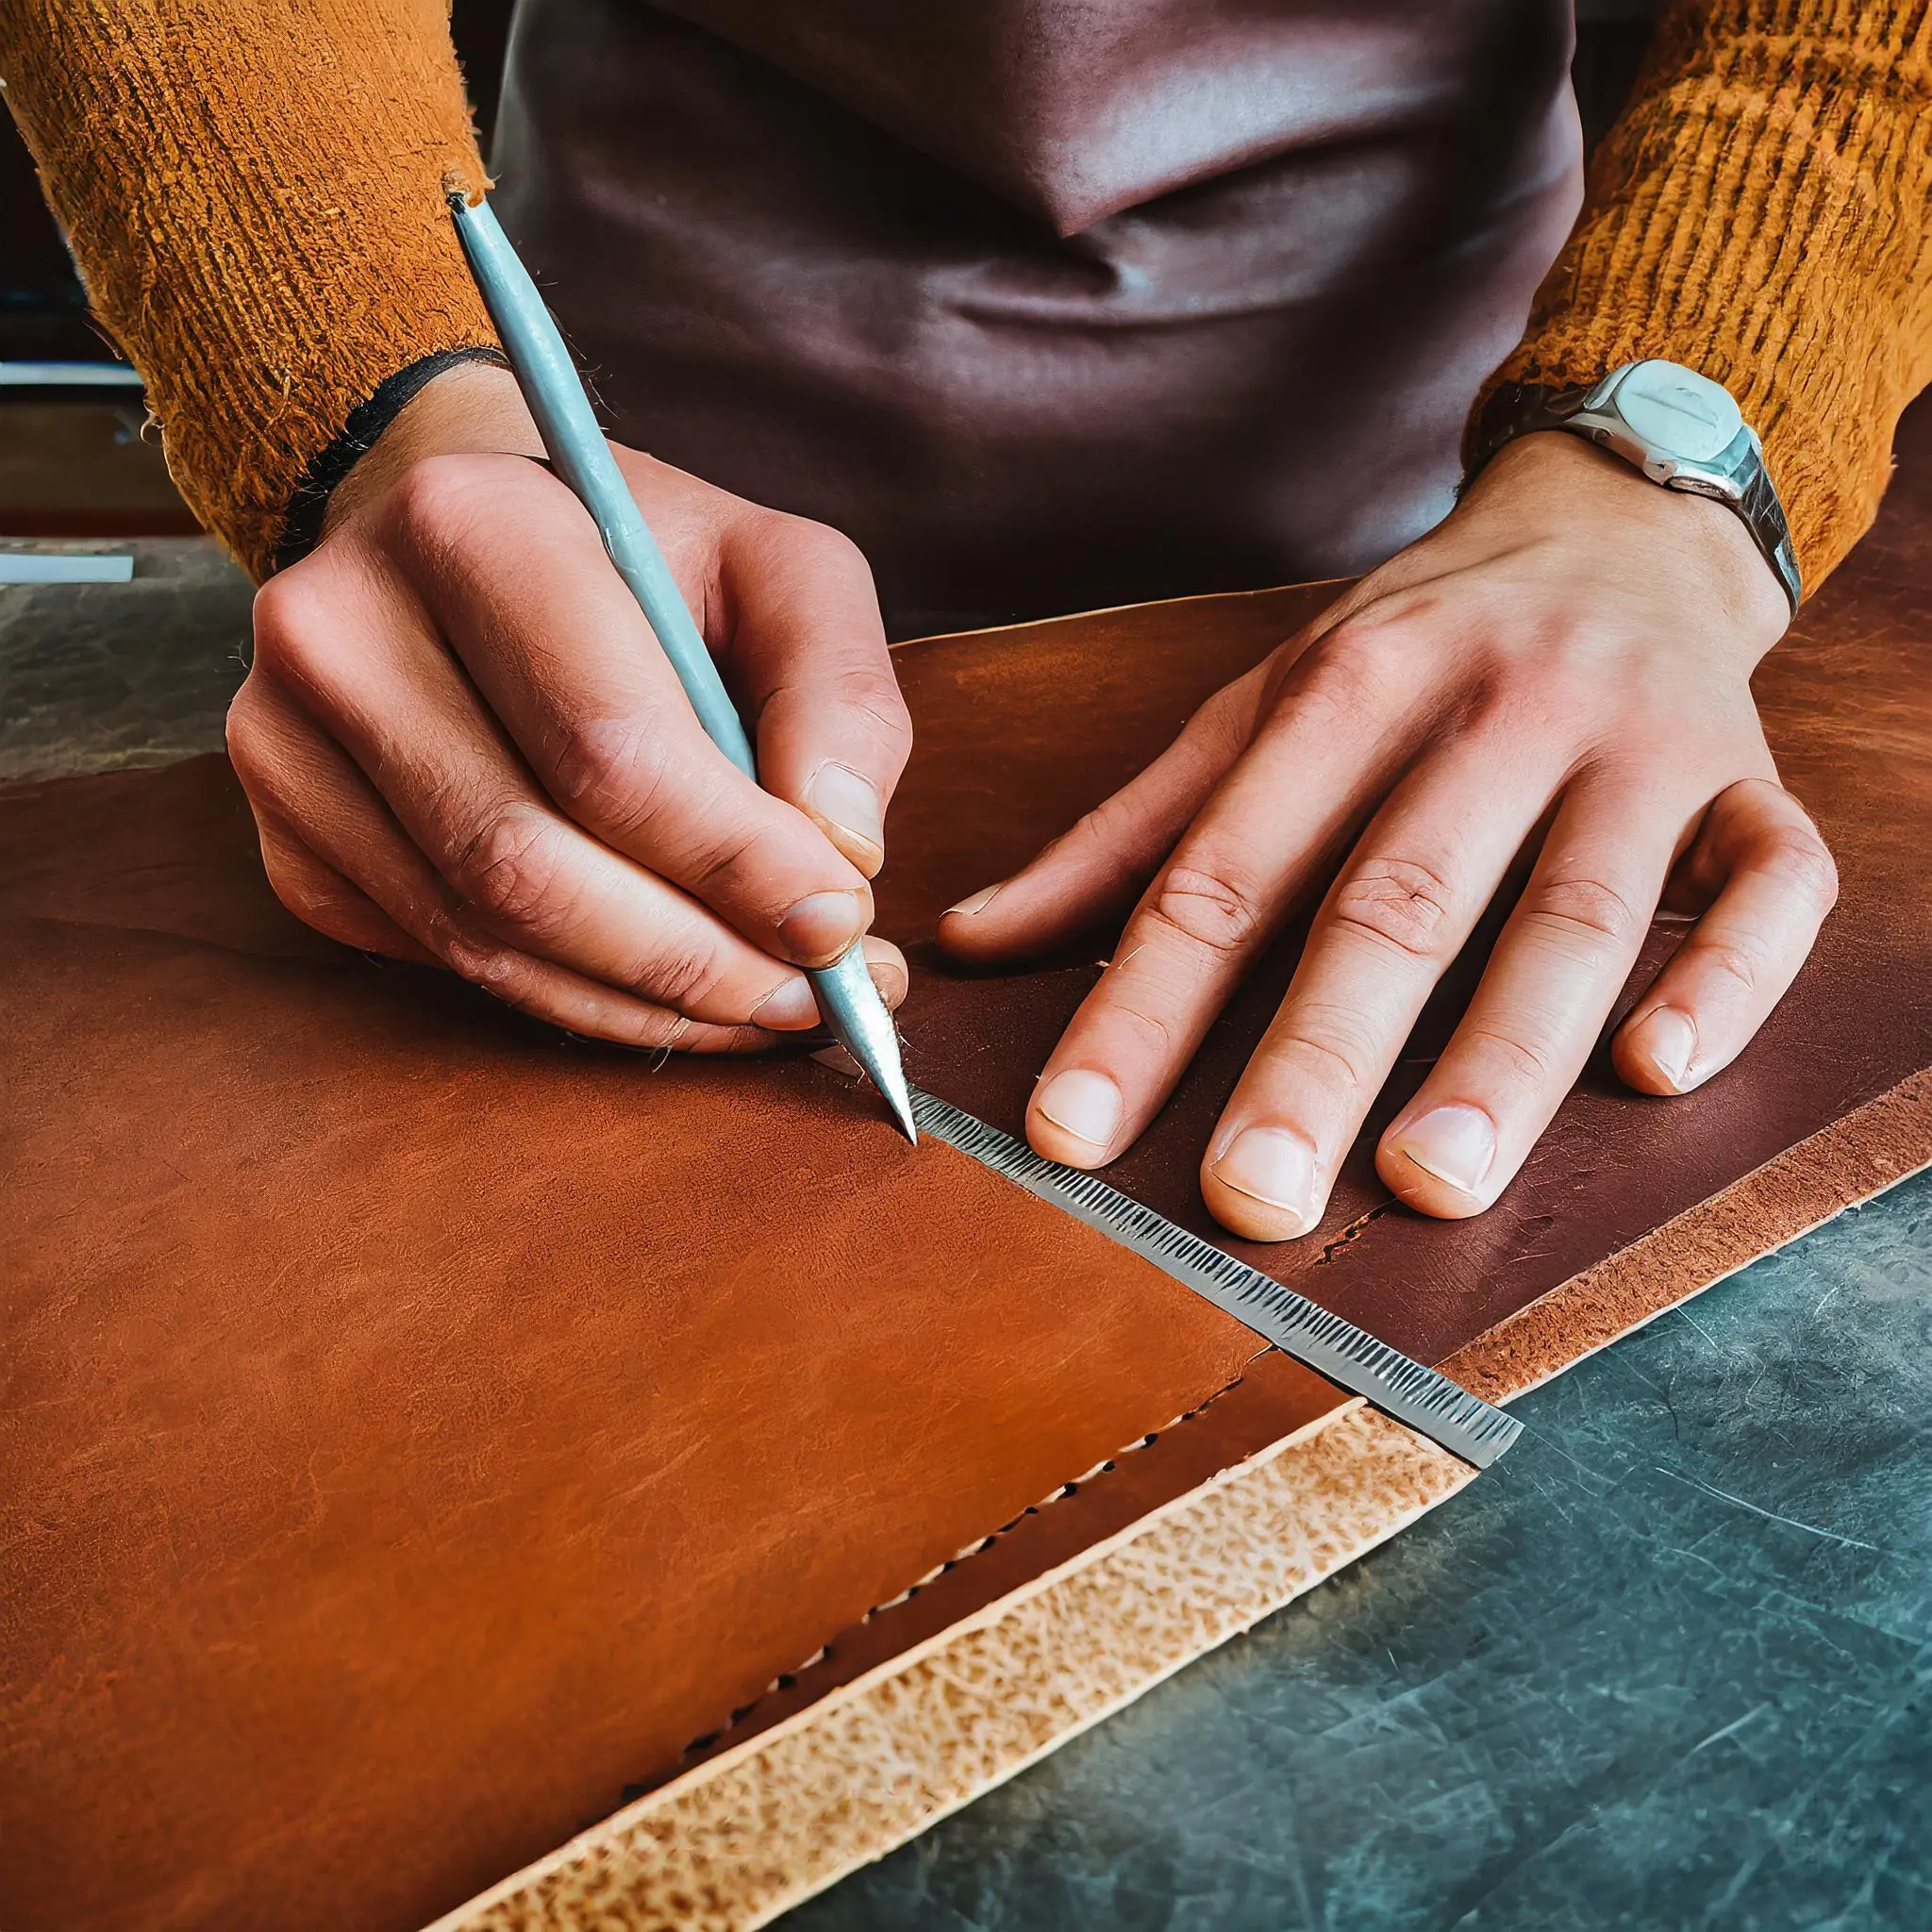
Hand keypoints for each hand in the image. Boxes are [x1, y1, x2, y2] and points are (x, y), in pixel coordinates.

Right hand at [229, 362, 909, 1050]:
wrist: (474, 537)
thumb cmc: (647, 555)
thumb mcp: (780, 570)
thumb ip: (837, 694)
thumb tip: (842, 857)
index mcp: (469, 526)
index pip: (608, 750)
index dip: (736, 864)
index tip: (839, 923)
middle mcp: (340, 629)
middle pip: (529, 867)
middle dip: (694, 960)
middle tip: (811, 995)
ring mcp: (285, 741)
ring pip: (482, 937)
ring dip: (643, 1002)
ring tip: (760, 1003)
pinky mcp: (288, 834)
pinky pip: (441, 959)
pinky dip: (570, 998)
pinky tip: (660, 986)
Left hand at [939, 433, 1836, 1231]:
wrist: (1614, 521)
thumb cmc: (1413, 646)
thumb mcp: (1260, 707)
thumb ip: (1124, 836)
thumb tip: (966, 944)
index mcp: (1344, 691)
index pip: (1223, 870)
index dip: (1141, 1005)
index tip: (1074, 1134)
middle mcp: (1489, 707)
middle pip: (1395, 897)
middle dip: (1316, 1053)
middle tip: (1253, 1194)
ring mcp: (1634, 744)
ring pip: (1574, 910)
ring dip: (1504, 1052)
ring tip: (1431, 1181)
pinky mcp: (1749, 781)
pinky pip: (1768, 881)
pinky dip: (1725, 976)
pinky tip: (1657, 1071)